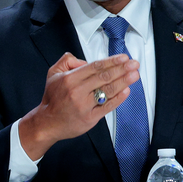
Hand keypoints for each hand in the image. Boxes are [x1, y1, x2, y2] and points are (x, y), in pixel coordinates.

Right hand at [18, 52, 139, 159]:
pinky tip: (126, 91)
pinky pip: (107, 107)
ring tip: (135, 75)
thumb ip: (68, 61)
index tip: (123, 58)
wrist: (47, 123)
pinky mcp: (90, 118)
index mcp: (70, 79)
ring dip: (124, 82)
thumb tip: (85, 61)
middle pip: (104, 77)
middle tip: (134, 64)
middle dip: (122, 69)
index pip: (95, 67)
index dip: (111, 61)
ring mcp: (84, 106)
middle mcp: (77, 92)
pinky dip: (118, 99)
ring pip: (108, 91)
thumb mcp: (53, 73)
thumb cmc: (53, 99)